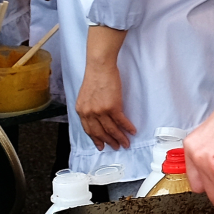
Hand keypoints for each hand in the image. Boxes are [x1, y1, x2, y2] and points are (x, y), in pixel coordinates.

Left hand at [74, 26, 135, 150]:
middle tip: (116, 146)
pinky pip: (121, 121)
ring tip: (126, 143)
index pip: (88, 130)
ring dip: (119, 137)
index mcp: (81, 110)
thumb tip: (97, 117)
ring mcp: (100, 111)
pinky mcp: (112, 106)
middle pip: (100, 132)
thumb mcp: (86, 95)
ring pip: (111, 129)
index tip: (101, 145)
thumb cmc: (94, 77)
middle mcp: (89, 113)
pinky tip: (132, 131)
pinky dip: (127, 127)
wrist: (100, 67)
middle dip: (109, 141)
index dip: (96, 139)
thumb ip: (89, 108)